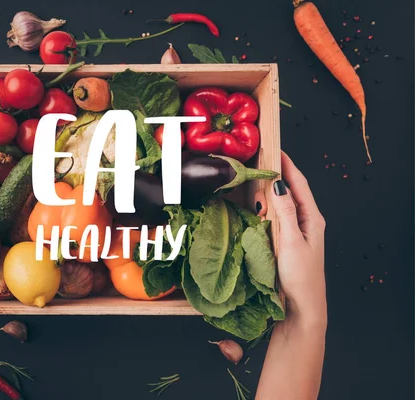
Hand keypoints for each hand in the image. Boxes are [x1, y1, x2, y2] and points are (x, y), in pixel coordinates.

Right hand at [269, 152, 326, 328]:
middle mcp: (306, 222)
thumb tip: (278, 185)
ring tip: (256, 176)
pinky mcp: (285, 242)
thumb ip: (286, 212)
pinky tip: (254, 206)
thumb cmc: (300, 277)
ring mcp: (296, 232)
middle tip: (261, 158)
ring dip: (270, 190)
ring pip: (282, 204)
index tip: (276, 148)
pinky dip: (265, 207)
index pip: (300, 184)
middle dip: (278, 173)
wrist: (301, 308)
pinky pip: (275, 218)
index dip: (288, 165)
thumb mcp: (292, 242)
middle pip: (292, 191)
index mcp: (312, 219)